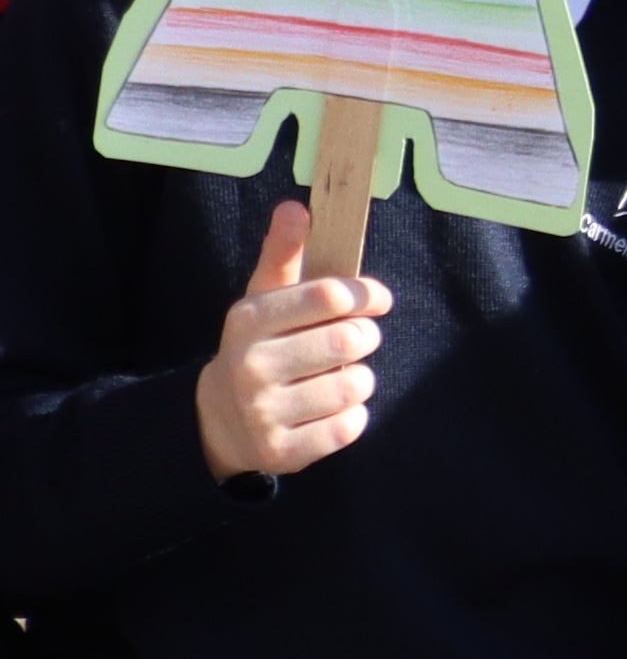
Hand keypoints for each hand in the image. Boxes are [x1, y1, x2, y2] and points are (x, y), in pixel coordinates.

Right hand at [194, 201, 389, 478]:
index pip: (329, 295)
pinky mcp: (283, 451)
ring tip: (335, 377)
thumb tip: (296, 207)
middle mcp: (251, 365)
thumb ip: (284, 254)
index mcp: (248, 319)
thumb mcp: (263, 299)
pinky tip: (328, 410)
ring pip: (356, 384)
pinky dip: (352, 416)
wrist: (220, 421)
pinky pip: (351, 426)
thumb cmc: (260, 347)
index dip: (367, 294)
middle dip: (365, 337)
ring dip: (360, 379)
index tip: (375, 299)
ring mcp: (264, 411)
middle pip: (350, 340)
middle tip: (355, 341)